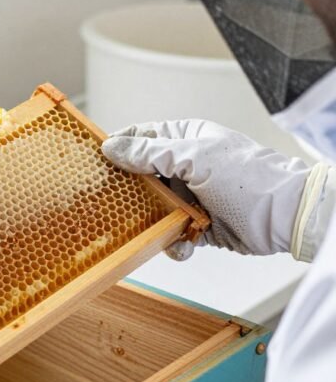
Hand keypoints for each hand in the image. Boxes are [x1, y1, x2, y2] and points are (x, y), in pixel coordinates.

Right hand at [101, 119, 314, 259]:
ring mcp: (191, 196)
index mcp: (184, 139)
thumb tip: (110, 148)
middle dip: (128, 193)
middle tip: (111, 203)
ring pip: (153, 209)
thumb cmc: (247, 177)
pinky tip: (181, 244)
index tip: (95, 161)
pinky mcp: (199, 224)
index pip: (140, 137)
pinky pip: (171, 234)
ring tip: (155, 228)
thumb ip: (149, 154)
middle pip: (141, 177)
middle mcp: (185, 166)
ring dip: (151, 223)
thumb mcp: (193, 157)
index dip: (117, 147)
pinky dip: (172, 243)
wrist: (286, 216)